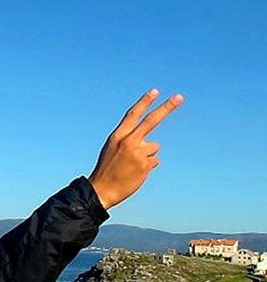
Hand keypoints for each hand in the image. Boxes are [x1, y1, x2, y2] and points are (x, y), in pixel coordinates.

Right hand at [89, 89, 182, 208]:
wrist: (102, 190)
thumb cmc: (107, 170)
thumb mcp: (112, 150)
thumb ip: (130, 142)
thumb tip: (153, 144)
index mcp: (117, 136)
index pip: (133, 115)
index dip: (144, 102)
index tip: (154, 91)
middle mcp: (128, 141)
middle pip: (151, 121)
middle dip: (166, 108)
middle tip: (179, 97)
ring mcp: (138, 152)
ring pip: (154, 147)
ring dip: (147, 155)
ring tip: (132, 166)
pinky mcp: (146, 164)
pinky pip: (154, 161)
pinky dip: (147, 166)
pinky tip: (135, 173)